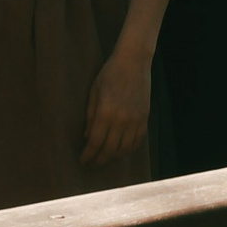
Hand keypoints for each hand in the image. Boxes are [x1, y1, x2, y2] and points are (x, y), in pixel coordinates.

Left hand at [81, 39, 154, 167]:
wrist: (134, 62)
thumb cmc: (110, 73)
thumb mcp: (94, 92)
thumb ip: (90, 116)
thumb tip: (87, 137)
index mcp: (105, 112)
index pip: (95, 142)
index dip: (88, 155)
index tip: (82, 161)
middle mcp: (121, 120)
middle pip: (109, 150)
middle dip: (99, 160)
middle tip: (92, 164)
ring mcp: (135, 120)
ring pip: (124, 150)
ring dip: (113, 157)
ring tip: (105, 157)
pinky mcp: (144, 119)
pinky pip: (137, 142)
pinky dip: (129, 150)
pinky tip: (121, 150)